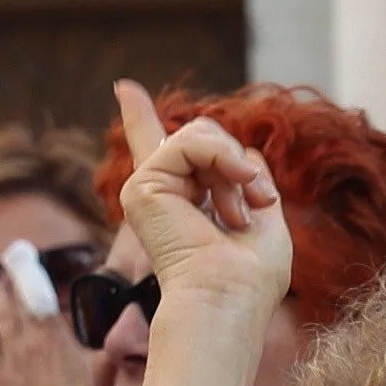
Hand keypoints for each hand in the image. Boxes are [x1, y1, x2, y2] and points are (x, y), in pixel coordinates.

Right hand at [113, 78, 292, 319]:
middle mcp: (160, 192)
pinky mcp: (142, 186)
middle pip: (203, 136)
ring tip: (244, 208)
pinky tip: (235, 190)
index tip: (124, 88)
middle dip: (239, 163)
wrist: (229, 296)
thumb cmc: (252, 273)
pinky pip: (189, 141)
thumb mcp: (262, 209)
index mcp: (182, 201)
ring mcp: (148, 188)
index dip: (140, 117)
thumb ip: (245, 172)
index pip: (158, 149)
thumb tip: (242, 148)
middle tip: (258, 201)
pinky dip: (222, 159)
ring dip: (235, 167)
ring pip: (199, 134)